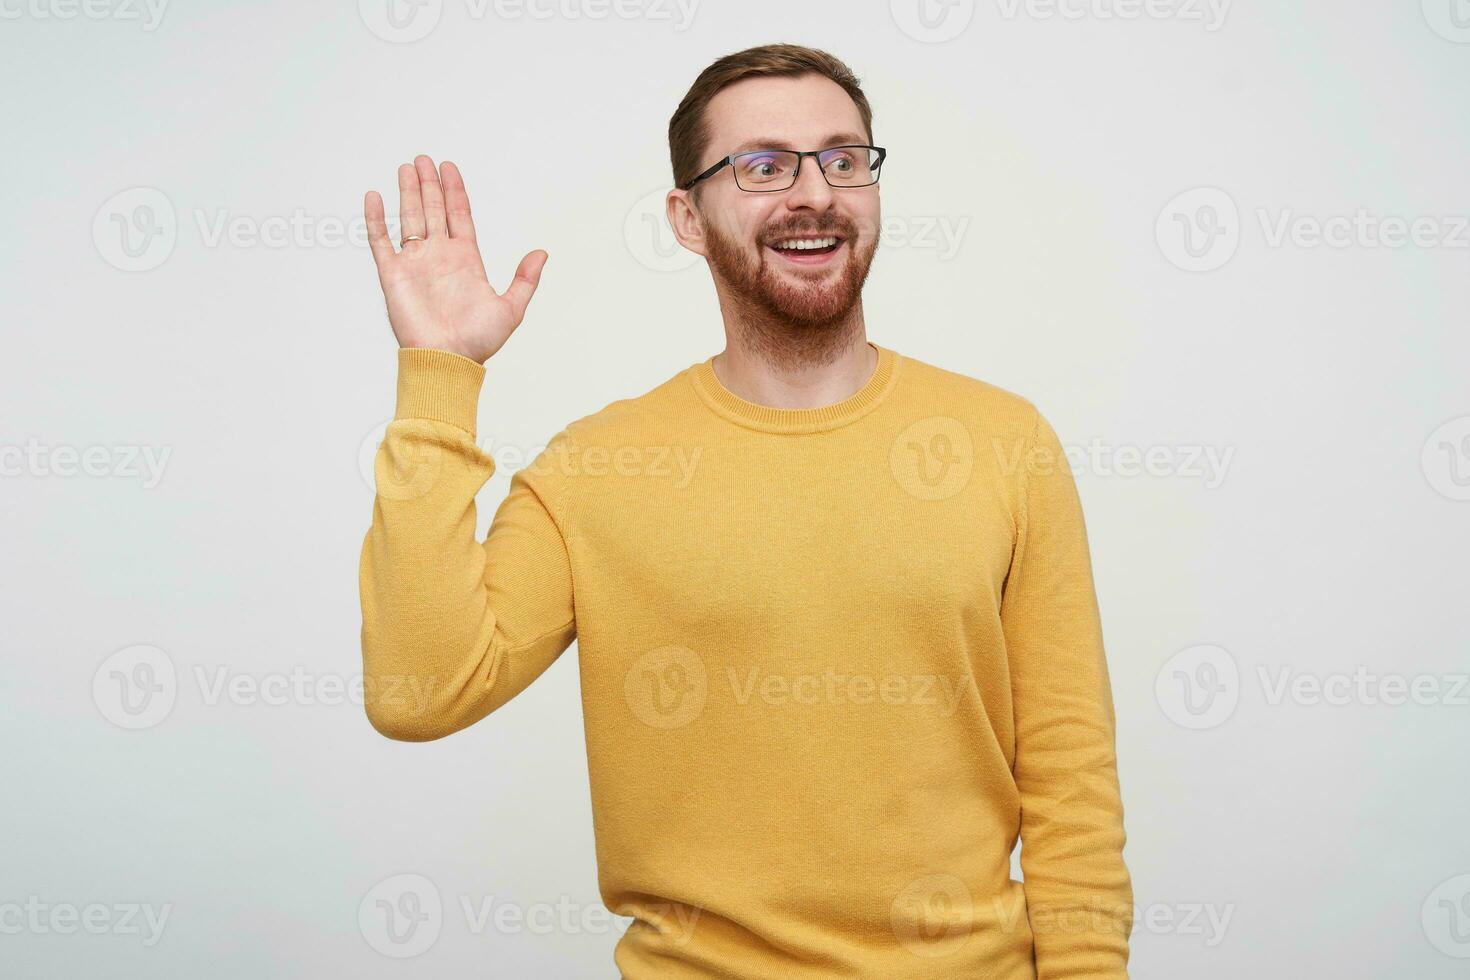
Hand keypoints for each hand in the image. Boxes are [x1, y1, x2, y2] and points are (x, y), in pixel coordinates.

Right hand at [365, 155, 546, 363]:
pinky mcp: (393, 275)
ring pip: (409, 218)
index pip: (458, 215)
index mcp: (465, 259)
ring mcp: (415, 263)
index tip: (450, 168)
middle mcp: (439, 256)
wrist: (447, 360)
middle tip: (424, 159)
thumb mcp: (511, 309)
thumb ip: (525, 280)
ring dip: (407, 192)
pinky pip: (381, 241)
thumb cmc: (477, 342)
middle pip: (432, 210)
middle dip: (429, 184)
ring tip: (406, 168)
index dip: (454, 191)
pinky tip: (375, 196)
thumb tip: (542, 253)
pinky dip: (376, 219)